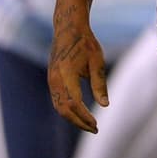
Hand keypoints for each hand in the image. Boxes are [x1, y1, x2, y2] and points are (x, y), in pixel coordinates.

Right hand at [48, 4, 106, 132]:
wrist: (67, 29)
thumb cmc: (85, 44)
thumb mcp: (97, 61)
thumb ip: (99, 83)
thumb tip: (105, 105)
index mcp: (66, 73)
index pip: (74, 102)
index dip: (84, 116)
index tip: (96, 124)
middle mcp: (55, 79)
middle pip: (63, 109)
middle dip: (79, 122)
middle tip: (95, 129)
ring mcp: (51, 80)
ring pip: (58, 107)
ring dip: (73, 118)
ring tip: (89, 124)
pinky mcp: (51, 80)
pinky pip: (57, 101)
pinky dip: (68, 111)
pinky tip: (81, 114)